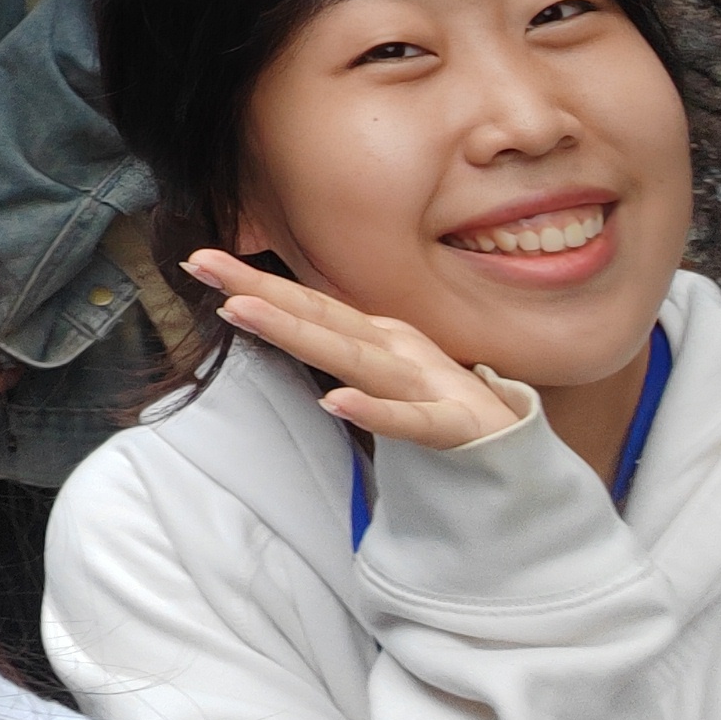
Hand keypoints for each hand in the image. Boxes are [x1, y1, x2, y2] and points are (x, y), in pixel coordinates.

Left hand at [187, 249, 524, 451]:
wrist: (522, 458)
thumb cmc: (443, 408)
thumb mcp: (383, 374)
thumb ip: (338, 349)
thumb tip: (278, 324)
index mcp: (379, 337)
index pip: (307, 305)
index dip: (255, 282)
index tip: (198, 261)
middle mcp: (398, 350)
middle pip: (320, 317)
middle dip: (260, 289)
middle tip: (201, 263)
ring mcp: (427, 384)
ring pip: (355, 358)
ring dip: (298, 333)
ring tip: (242, 310)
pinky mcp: (456, 428)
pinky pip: (411, 422)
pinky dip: (374, 411)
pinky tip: (334, 402)